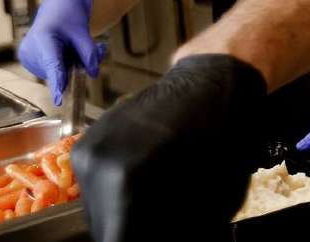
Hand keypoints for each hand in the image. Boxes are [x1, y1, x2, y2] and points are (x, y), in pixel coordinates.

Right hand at [18, 0, 105, 104]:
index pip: (53, 64)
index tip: (59, 99)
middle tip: (89, 47)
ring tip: (71, 45)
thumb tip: (93, 73)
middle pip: (58, 69)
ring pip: (55, 72)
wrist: (56, 8)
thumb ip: (89, 53)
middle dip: (75, 65)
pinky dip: (61, 64)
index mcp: (43, 37)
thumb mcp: (83, 32)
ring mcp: (27, 57)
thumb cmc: (68, 17)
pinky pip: (50, 70)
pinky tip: (63, 51)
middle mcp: (30, 49)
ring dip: (69, 65)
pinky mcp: (28, 62)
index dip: (57, 82)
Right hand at [71, 54, 266, 241]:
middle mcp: (95, 167)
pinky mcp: (85, 144)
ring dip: (123, 212)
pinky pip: (97, 186)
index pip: (116, 238)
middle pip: (103, 227)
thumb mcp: (213, 202)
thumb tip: (150, 236)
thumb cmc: (223, 138)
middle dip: (131, 228)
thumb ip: (180, 228)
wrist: (210, 83)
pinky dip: (116, 191)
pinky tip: (145, 176)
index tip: (154, 236)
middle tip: (161, 219)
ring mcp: (86, 152)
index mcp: (124, 183)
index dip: (137, 239)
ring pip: (98, 209)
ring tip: (156, 198)